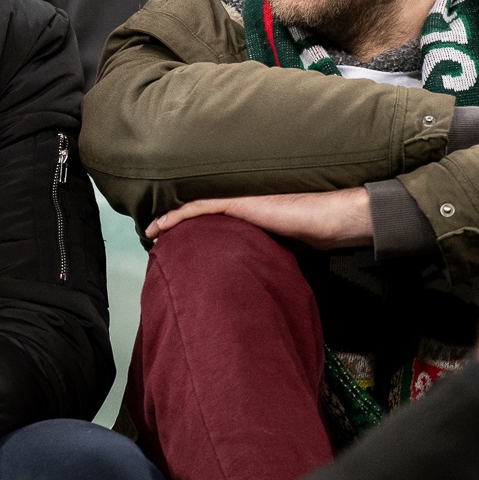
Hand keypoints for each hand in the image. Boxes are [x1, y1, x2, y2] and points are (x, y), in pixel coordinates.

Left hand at [148, 188, 371, 248]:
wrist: (328, 219)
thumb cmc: (311, 234)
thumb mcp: (280, 249)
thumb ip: (262, 254)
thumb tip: (251, 278)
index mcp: (246, 218)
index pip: (210, 222)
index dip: (188, 230)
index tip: (170, 243)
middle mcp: (238, 207)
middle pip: (197, 215)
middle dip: (174, 227)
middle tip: (153, 239)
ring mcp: (237, 202)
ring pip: (193, 210)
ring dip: (170, 221)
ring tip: (150, 233)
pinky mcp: (237, 203)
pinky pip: (199, 208)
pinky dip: (178, 216)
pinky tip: (161, 225)